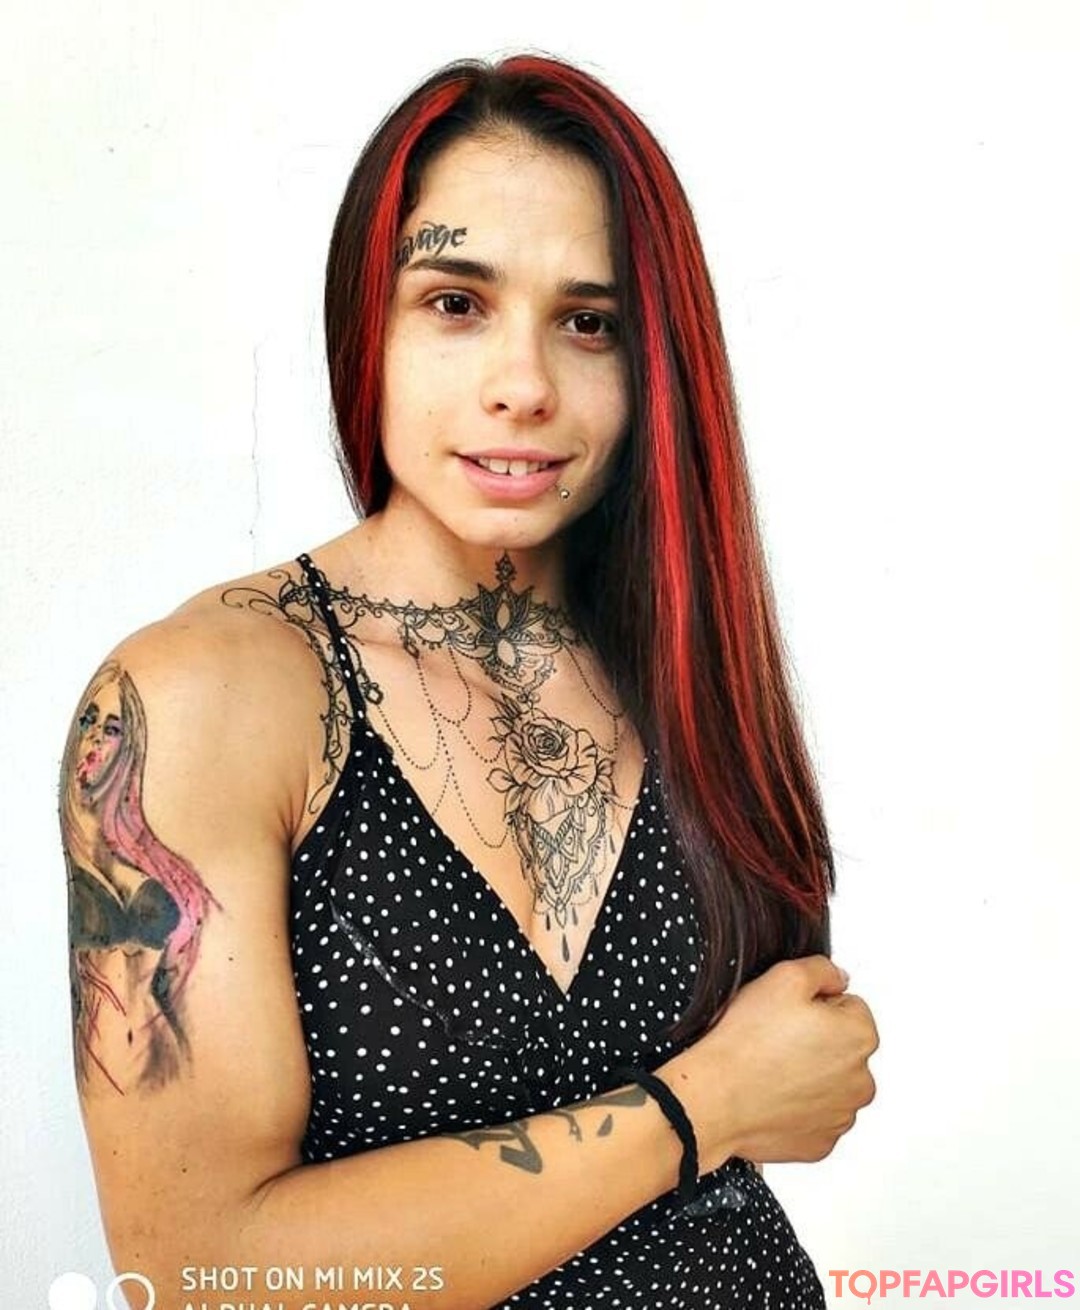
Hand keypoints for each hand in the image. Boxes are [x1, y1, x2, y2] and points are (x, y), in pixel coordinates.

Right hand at [660, 956, 877, 1170]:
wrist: (716, 1098)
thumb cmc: (745, 1041)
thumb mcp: (784, 977)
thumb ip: (823, 969)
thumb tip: (839, 979)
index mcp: (860, 1036)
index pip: (848, 1006)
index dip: (814, 1004)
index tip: (788, 1014)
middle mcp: (862, 1080)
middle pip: (842, 1047)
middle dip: (817, 1040)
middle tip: (775, 1039)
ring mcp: (842, 1116)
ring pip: (830, 1083)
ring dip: (809, 1074)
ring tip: (770, 1068)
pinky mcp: (821, 1143)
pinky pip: (815, 1115)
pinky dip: (797, 1106)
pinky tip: (771, 1095)